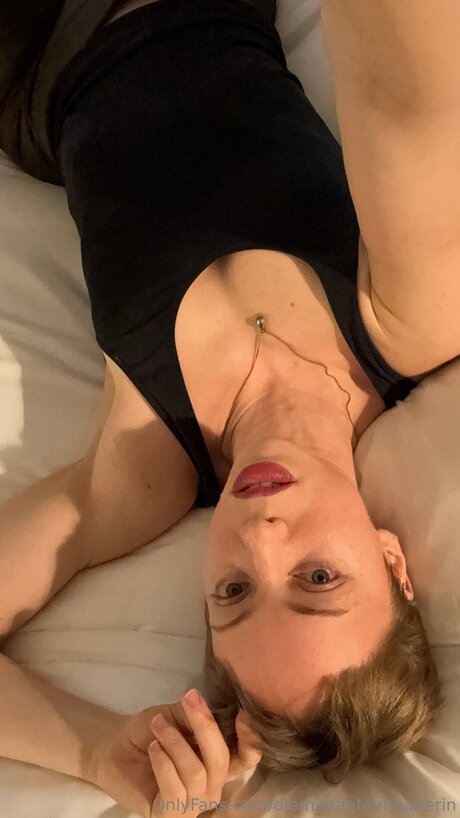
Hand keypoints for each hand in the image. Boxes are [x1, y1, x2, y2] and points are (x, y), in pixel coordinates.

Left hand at [85, 692, 261, 817]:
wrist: (116, 747)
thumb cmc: (152, 730)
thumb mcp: (176, 714)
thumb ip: (196, 715)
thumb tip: (206, 705)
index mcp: (219, 760)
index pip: (246, 759)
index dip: (251, 741)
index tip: (241, 716)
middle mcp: (212, 785)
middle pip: (222, 761)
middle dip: (205, 727)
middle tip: (187, 700)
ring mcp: (192, 804)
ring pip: (197, 773)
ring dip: (175, 742)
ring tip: (157, 726)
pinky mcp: (170, 815)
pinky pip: (174, 790)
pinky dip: (164, 763)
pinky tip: (153, 749)